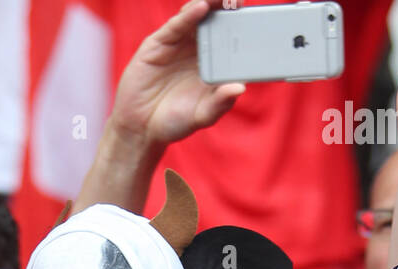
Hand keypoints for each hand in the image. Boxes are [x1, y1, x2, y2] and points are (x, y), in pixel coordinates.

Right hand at [109, 0, 244, 149]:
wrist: (140, 128)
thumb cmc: (174, 122)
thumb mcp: (202, 116)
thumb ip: (220, 103)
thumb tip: (240, 87)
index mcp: (212, 64)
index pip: (230, 38)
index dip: (242, 26)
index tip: (257, 18)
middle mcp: (197, 49)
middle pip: (215, 20)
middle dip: (228, 7)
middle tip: (240, 1)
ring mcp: (178, 43)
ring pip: (196, 15)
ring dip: (210, 3)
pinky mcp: (159, 43)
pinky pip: (176, 25)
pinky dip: (189, 15)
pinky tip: (202, 7)